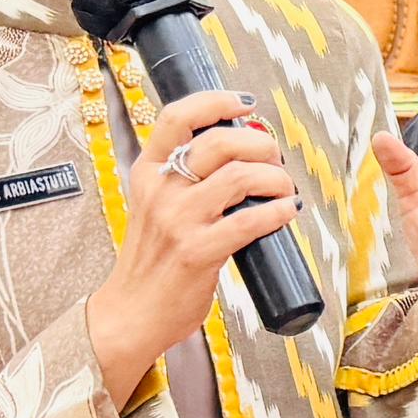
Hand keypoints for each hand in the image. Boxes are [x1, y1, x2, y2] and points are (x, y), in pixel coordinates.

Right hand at [88, 90, 301, 402]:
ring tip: (284, 190)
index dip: (216, 101)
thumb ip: (182, 183)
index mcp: (147, 173)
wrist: (129, 315)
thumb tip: (237, 158)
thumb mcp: (154, 208)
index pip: (177, 117)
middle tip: (275, 160)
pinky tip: (287, 212)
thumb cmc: (150, 264)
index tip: (245, 105)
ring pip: (241, 176)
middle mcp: (160, 191)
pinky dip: (279, 211)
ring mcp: (178, 221)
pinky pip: (250, 221)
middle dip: (261, 144)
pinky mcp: (198, 253)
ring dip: (276, 178)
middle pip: (219, 141)